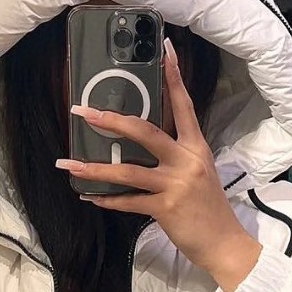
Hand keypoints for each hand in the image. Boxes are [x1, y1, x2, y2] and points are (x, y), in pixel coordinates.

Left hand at [55, 38, 262, 291]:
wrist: (224, 243)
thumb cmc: (208, 207)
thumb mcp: (199, 171)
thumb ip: (175, 154)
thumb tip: (141, 140)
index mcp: (196, 146)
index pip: (183, 104)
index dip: (173, 76)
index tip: (165, 49)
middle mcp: (186, 160)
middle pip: (144, 131)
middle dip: (110, 120)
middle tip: (82, 111)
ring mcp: (175, 184)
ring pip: (126, 170)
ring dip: (93, 169)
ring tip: (67, 165)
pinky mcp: (165, 208)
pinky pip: (127, 201)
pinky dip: (106, 200)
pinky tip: (88, 197)